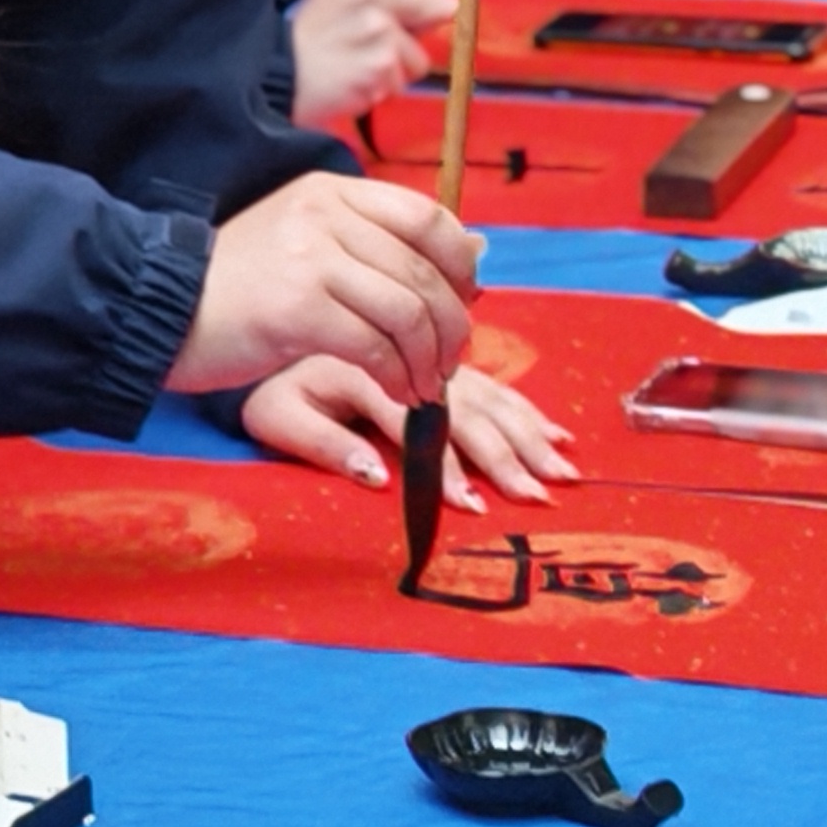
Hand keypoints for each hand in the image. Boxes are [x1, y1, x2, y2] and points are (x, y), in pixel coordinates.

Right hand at [171, 172, 479, 405]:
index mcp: (329, 193)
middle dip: (452, 327)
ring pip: (408, 311)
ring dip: (429, 360)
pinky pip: (375, 346)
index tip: (461, 304)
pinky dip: (398, 377)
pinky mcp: (295, 308)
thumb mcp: (309, 246)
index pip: (426, 216)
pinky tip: (397, 393)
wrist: (159, 311)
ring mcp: (309, 259)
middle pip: (424, 271)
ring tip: (423, 387)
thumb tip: (475, 250)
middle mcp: (323, 216)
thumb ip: (379, 245)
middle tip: (447, 364)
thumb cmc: (237, 289)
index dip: (459, 265)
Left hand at [242, 358, 575, 502]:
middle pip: (465, 406)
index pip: (416, 423)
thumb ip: (323, 445)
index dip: (447, 465)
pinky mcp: (437, 359)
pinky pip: (489, 382)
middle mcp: (404, 356)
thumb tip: (377, 478)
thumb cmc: (267, 384)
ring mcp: (426, 356)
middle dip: (507, 453)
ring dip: (528, 433)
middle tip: (541, 492)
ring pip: (487, 393)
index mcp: (365, 369)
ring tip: (563, 469)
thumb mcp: (275, 417)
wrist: (263, 322)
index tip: (474, 504)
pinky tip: (555, 430)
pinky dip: (524, 408)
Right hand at [287, 0, 455, 129]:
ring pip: (422, 54)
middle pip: (442, 2)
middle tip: (394, 35)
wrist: (279, 74)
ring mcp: (379, 34)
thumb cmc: (315, 33)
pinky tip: (358, 78)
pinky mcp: (381, 69)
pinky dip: (384, 85)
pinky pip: (404, 81)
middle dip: (426, 25)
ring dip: (399, 64)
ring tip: (362, 60)